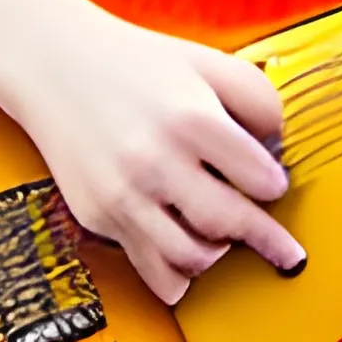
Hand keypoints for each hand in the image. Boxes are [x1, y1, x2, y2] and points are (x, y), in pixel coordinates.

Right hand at [5, 6, 305, 303]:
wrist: (59, 67)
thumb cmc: (139, 64)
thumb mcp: (208, 62)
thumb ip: (255, 98)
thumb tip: (276, 149)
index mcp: (192, 118)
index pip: (257, 175)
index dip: (274, 184)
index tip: (275, 186)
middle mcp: (157, 161)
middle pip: (228, 221)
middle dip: (263, 237)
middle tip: (282, 246)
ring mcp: (125, 194)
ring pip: (190, 256)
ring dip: (218, 253)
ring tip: (226, 238)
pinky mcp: (99, 216)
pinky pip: (148, 269)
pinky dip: (176, 278)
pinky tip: (190, 265)